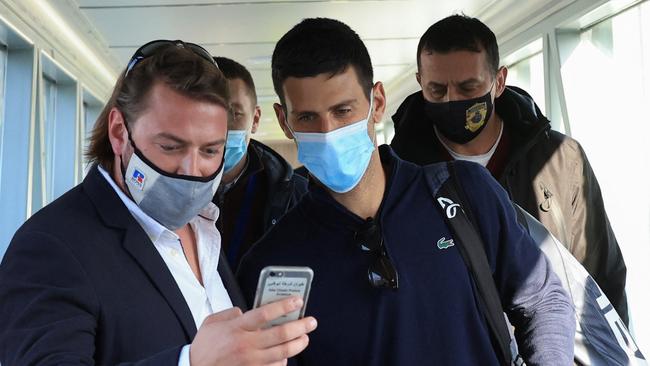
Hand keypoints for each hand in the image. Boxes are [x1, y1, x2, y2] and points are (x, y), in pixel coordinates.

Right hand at [190, 296, 316, 365]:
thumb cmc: (204, 347)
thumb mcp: (211, 323)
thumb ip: (230, 313)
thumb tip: (245, 311)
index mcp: (236, 328)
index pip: (265, 313)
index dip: (284, 306)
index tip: (298, 301)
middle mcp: (246, 344)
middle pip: (280, 333)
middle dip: (300, 326)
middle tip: (311, 321)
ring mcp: (250, 361)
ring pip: (282, 352)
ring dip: (298, 344)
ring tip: (305, 337)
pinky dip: (284, 361)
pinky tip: (288, 355)